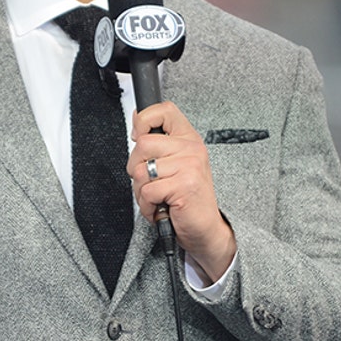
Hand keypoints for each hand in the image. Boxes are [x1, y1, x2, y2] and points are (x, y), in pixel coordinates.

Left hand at [128, 101, 235, 283]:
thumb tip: (135, 118)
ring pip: (141, 170)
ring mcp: (189, 166)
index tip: (138, 137)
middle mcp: (192, 149)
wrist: (206, 230)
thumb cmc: (187, 199)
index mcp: (189, 139)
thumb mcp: (174, 165)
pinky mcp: (184, 185)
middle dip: (135, 168)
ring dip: (141, 192)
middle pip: (143, 143)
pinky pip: (147, 192)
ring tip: (157, 198)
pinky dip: (147, 206)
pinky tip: (160, 209)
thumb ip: (158, 143)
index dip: (143, 120)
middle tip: (149, 183)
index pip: (164, 110)